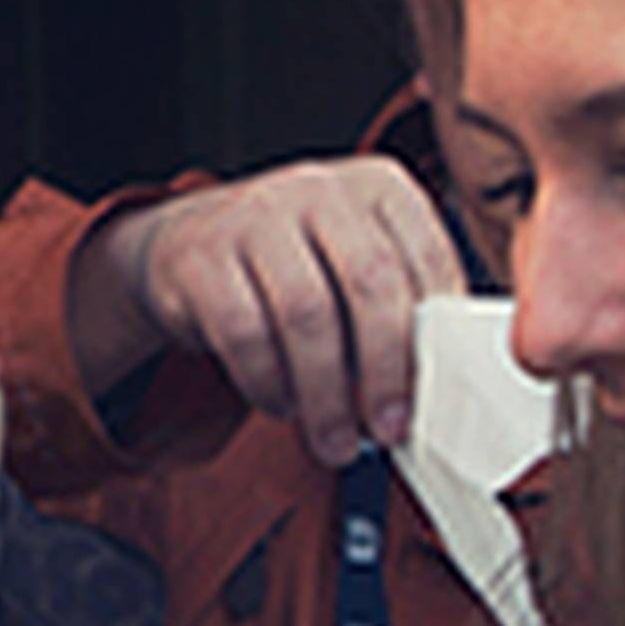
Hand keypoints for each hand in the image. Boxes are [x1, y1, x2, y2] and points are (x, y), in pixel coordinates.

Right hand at [67, 155, 465, 465]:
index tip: (436, 398)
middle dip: (386, 368)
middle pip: (370, 282)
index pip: (426, 260)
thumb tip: (439, 387)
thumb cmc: (292, 268)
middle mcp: (319, 188)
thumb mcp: (352, 264)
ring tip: (334, 441)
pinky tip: (281, 406)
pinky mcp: (201, 257)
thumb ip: (400, 306)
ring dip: (326, 394)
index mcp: (378, 184)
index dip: (436, 336)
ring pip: (306, 314)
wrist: (185, 245)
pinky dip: (269, 384)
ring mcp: (254, 215)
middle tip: (389, 429)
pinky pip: (244, 333)